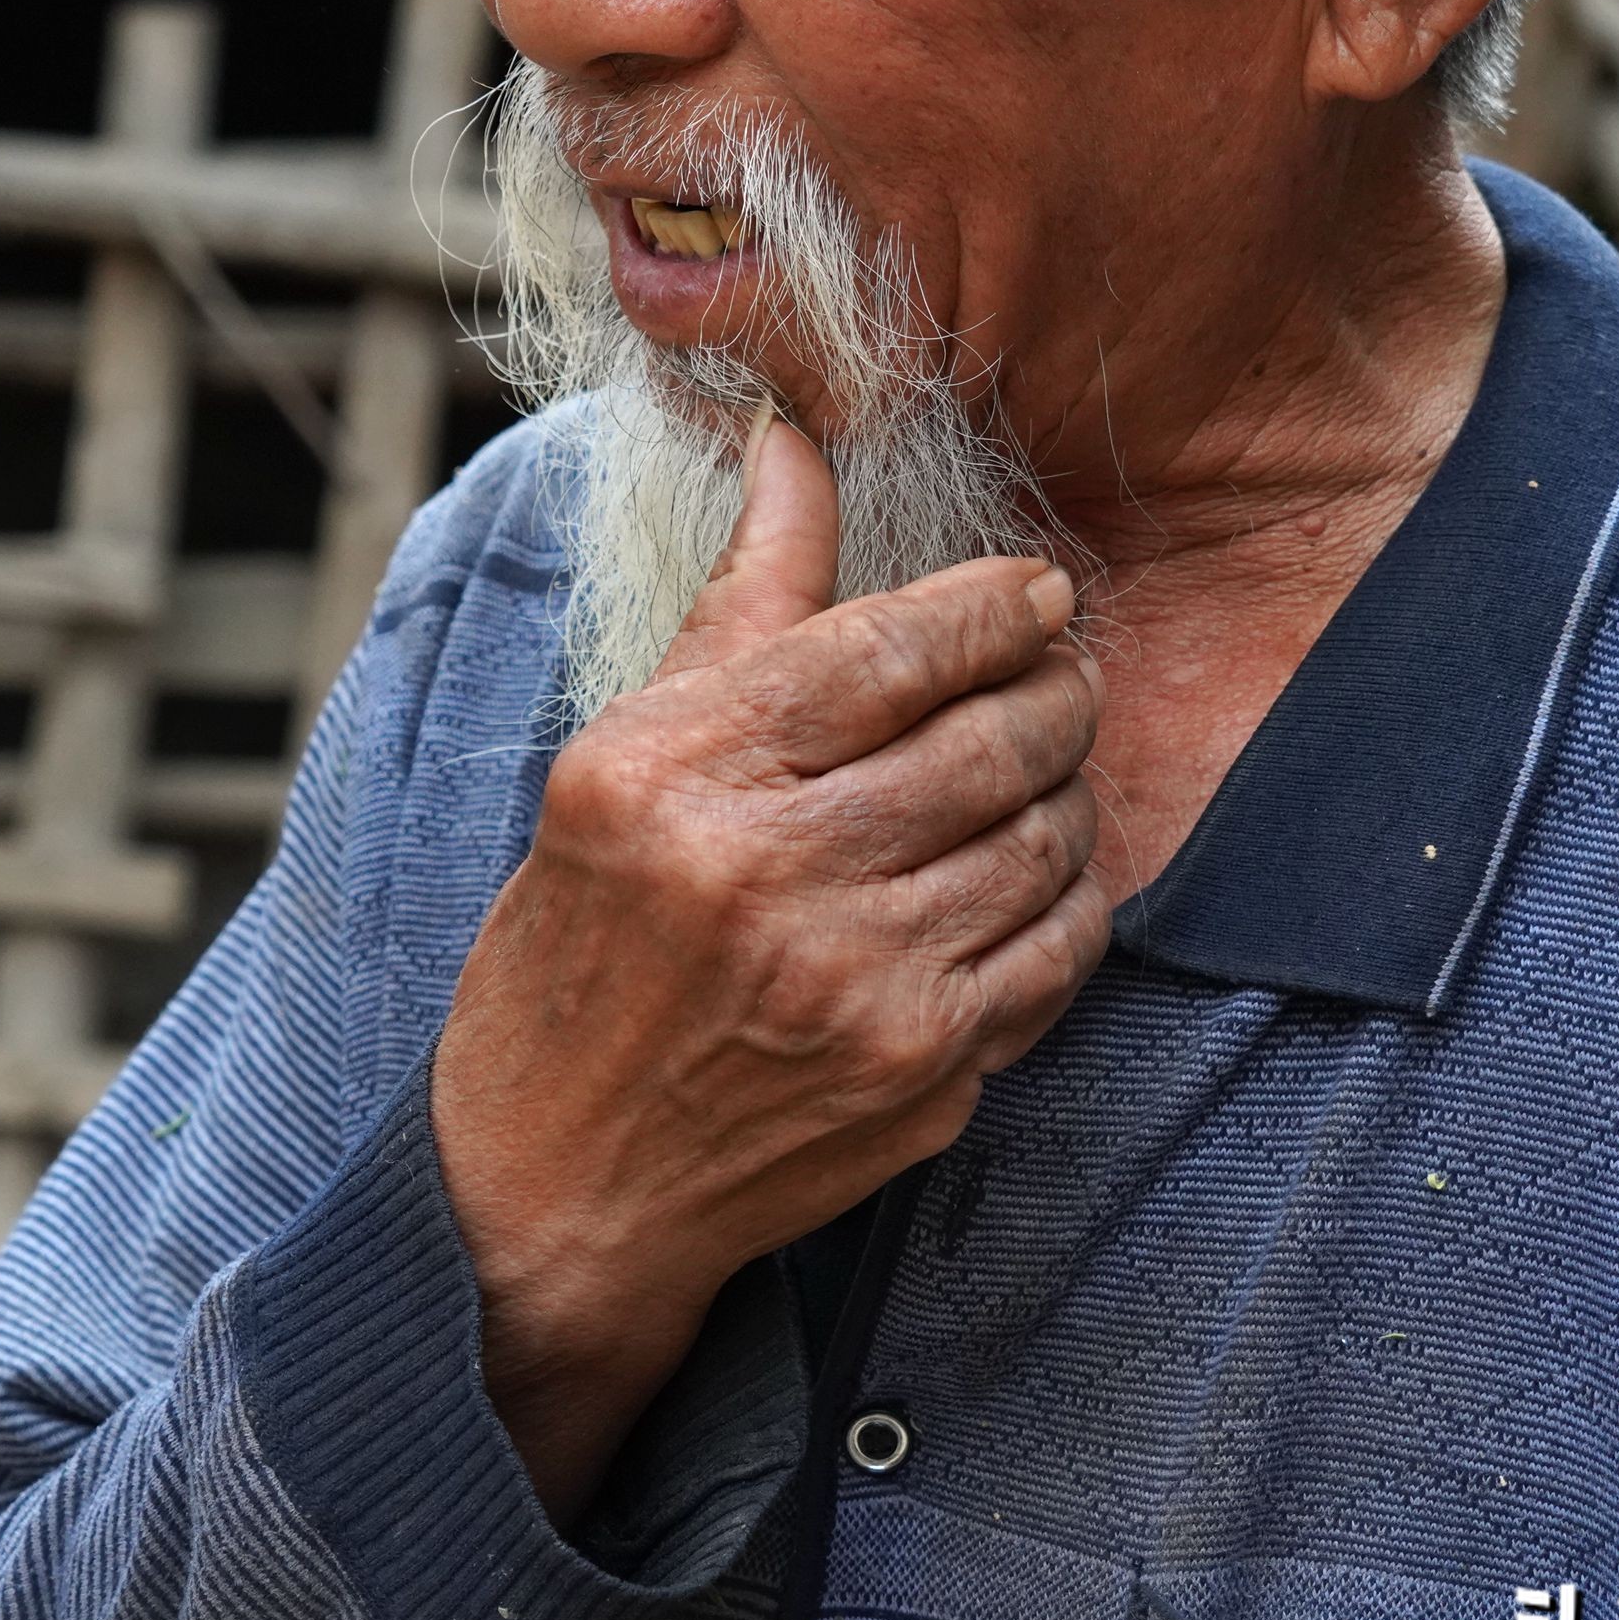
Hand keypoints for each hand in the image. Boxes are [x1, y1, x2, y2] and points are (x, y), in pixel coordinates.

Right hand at [430, 416, 1111, 1517]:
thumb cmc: (577, 944)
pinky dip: (1067, 902)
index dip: (994, 607)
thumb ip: (744, 601)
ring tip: (1045, 767)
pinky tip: (1033, 875)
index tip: (1034, 592)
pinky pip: (1056, 958)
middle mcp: (769, 877)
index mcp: (680, 774)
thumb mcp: (619, 756)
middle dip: (1057, 688)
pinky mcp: (920, 1078)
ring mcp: (856, 989)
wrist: (550, 1183)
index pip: (894, 648)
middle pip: (993, 741)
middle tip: (1064, 670)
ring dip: (1068, 790)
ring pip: (1043, 843)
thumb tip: (795, 436)